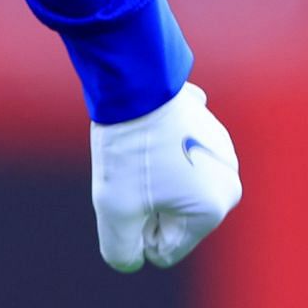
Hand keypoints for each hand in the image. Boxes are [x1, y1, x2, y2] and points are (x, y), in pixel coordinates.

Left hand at [91, 82, 241, 269]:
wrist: (134, 82)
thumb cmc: (127, 146)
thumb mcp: (113, 208)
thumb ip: (122, 249)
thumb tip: (132, 259)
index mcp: (212, 210)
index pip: (165, 248)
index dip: (135, 226)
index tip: (128, 194)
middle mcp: (228, 184)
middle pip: (170, 217)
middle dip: (143, 201)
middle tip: (130, 171)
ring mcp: (222, 153)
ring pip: (171, 184)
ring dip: (147, 175)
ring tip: (138, 148)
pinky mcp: (207, 128)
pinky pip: (173, 154)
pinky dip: (155, 148)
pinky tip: (149, 131)